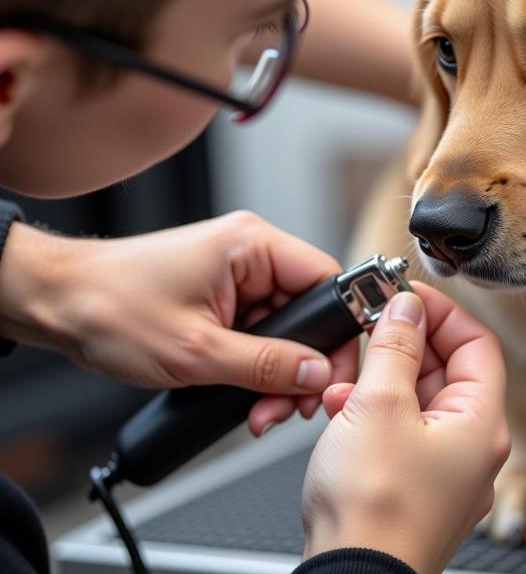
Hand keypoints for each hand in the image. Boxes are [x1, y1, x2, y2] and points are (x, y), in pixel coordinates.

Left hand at [0, 212, 357, 432]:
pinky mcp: (222, 297)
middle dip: (302, 364)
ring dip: (278, 373)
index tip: (332, 374)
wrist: (58, 303)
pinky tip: (248, 397)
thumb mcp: (196, 351)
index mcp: (252, 244)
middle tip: (291, 407)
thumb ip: (265, 366)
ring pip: (284, 329)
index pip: (325, 280)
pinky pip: (259, 333)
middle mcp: (250, 253)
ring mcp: (235, 276)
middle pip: (307, 311)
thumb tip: (317, 374)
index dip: (337, 330)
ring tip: (261, 411)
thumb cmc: (111, 306)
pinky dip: (258, 367)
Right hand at [301, 283, 509, 573]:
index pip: (476, 342)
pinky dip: (373, 412)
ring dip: (380, 379)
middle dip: (402, 345)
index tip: (406, 296)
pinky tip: (341, 411)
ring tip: (345, 379)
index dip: (441, 311)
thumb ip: (395, 346)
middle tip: (368, 327)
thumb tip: (407, 307)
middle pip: (445, 369)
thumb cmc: (374, 510)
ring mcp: (444, 469)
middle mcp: (471, 447)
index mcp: (481, 423)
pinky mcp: (414, 486)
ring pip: (417, 400)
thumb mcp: (379, 404)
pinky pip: (401, 430)